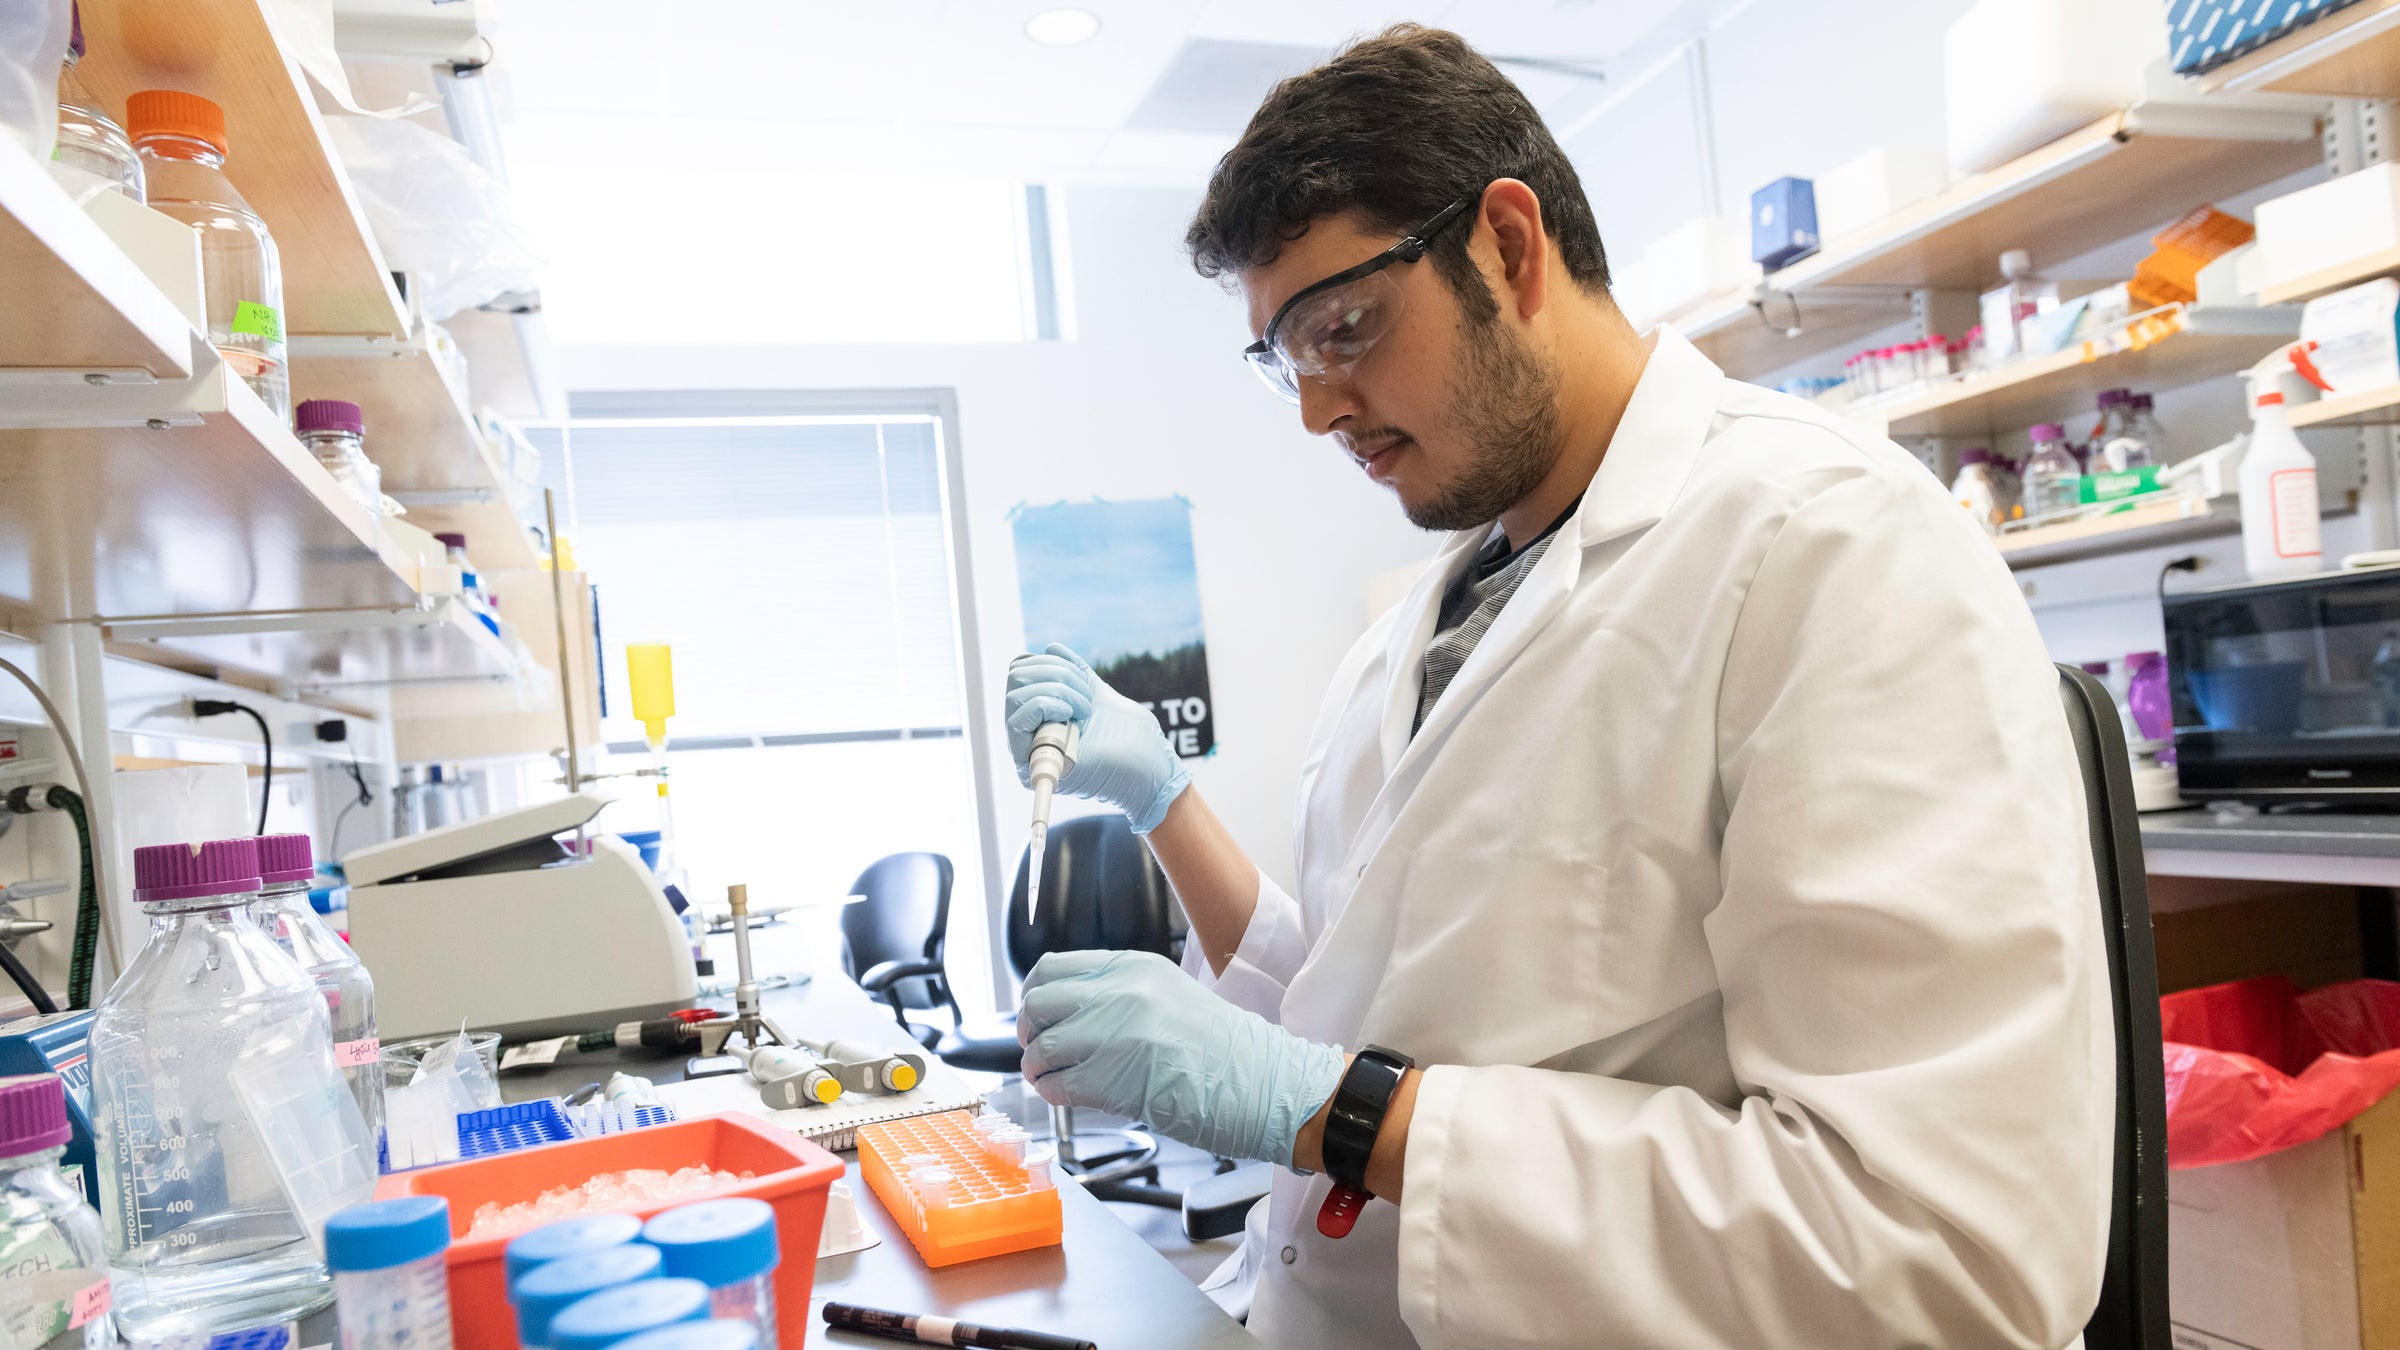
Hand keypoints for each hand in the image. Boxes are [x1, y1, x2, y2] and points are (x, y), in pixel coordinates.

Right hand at [1004, 644, 1190, 833]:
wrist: (1148, 767)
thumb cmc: (1131, 736)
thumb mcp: (1099, 693)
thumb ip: (1075, 672)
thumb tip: (1051, 648)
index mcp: (1043, 710)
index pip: (1021, 669)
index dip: (1050, 663)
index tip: (1084, 681)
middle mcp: (1029, 728)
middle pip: (1016, 677)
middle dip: (1058, 675)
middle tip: (1087, 699)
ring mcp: (1028, 747)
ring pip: (1016, 696)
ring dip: (1059, 692)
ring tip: (1085, 712)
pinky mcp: (1032, 764)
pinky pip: (1016, 722)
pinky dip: (1046, 707)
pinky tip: (1072, 720)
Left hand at [1017, 950, 1344, 1167]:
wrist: (1263, 1082)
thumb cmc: (1224, 1049)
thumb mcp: (1169, 995)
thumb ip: (1118, 995)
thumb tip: (1064, 1013)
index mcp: (1132, 967)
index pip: (1050, 968)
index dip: (1032, 995)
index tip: (1036, 1016)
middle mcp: (1120, 993)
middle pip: (1037, 1003)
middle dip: (1028, 1032)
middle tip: (1039, 1051)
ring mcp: (1116, 1034)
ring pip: (1041, 1047)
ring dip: (1037, 1069)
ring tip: (1052, 1080)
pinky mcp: (1115, 1078)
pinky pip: (1057, 1085)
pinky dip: (1053, 1094)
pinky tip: (1068, 1096)